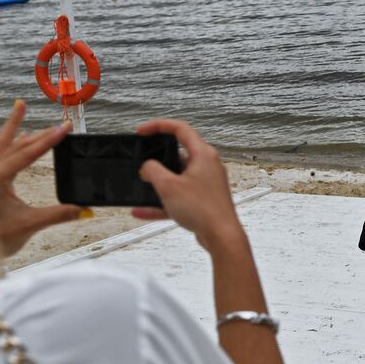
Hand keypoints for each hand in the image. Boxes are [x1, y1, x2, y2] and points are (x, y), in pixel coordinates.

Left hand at [0, 101, 83, 256]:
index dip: (47, 141)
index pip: (25, 155)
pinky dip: (12, 143)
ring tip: (22, 106)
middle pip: (15, 145)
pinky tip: (21, 135)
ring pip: (4, 146)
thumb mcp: (29, 226)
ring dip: (15, 127)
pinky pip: (2, 156)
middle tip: (61, 123)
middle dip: (39, 132)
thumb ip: (57, 215)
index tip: (64, 128)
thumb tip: (84, 210)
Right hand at [132, 119, 245, 249]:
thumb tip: (147, 167)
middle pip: (178, 153)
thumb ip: (153, 171)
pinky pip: (179, 196)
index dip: (158, 126)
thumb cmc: (204, 210)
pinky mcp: (203, 199)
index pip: (180, 129)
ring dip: (159, 183)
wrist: (222, 237)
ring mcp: (206, 183)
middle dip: (157, 159)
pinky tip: (143, 210)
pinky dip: (162, 202)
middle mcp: (207, 166)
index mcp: (203, 154)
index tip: (142, 132)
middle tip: (142, 163)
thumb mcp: (169, 187)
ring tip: (142, 188)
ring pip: (177, 177)